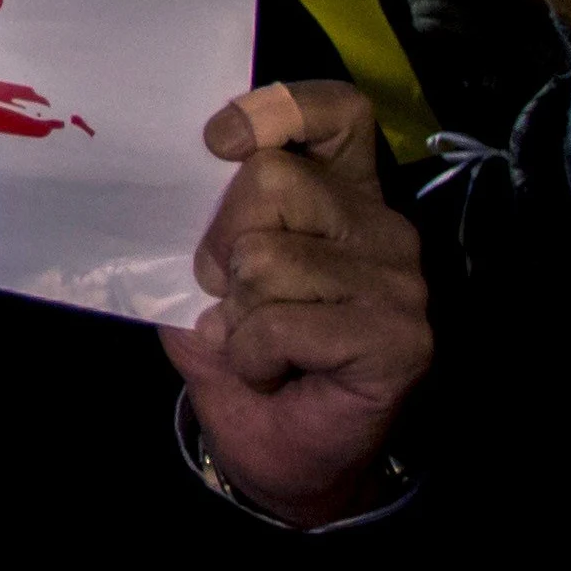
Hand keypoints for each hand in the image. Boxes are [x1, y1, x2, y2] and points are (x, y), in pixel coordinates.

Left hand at [161, 80, 430, 526]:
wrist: (285, 460)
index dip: (274, 110)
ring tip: (259, 344)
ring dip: (237, 313)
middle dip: (220, 242)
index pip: (336, 111)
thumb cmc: (246, 360)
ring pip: (267, 254)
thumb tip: (170, 181)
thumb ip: (201, 225)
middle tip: (229, 297)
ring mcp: (400, 282)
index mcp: (341, 196)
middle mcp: (382, 228)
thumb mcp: (205, 280)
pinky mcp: (399, 338)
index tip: (218, 143)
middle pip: (272, 180)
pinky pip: (282, 322)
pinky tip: (275, 373)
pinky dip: (252, 355)